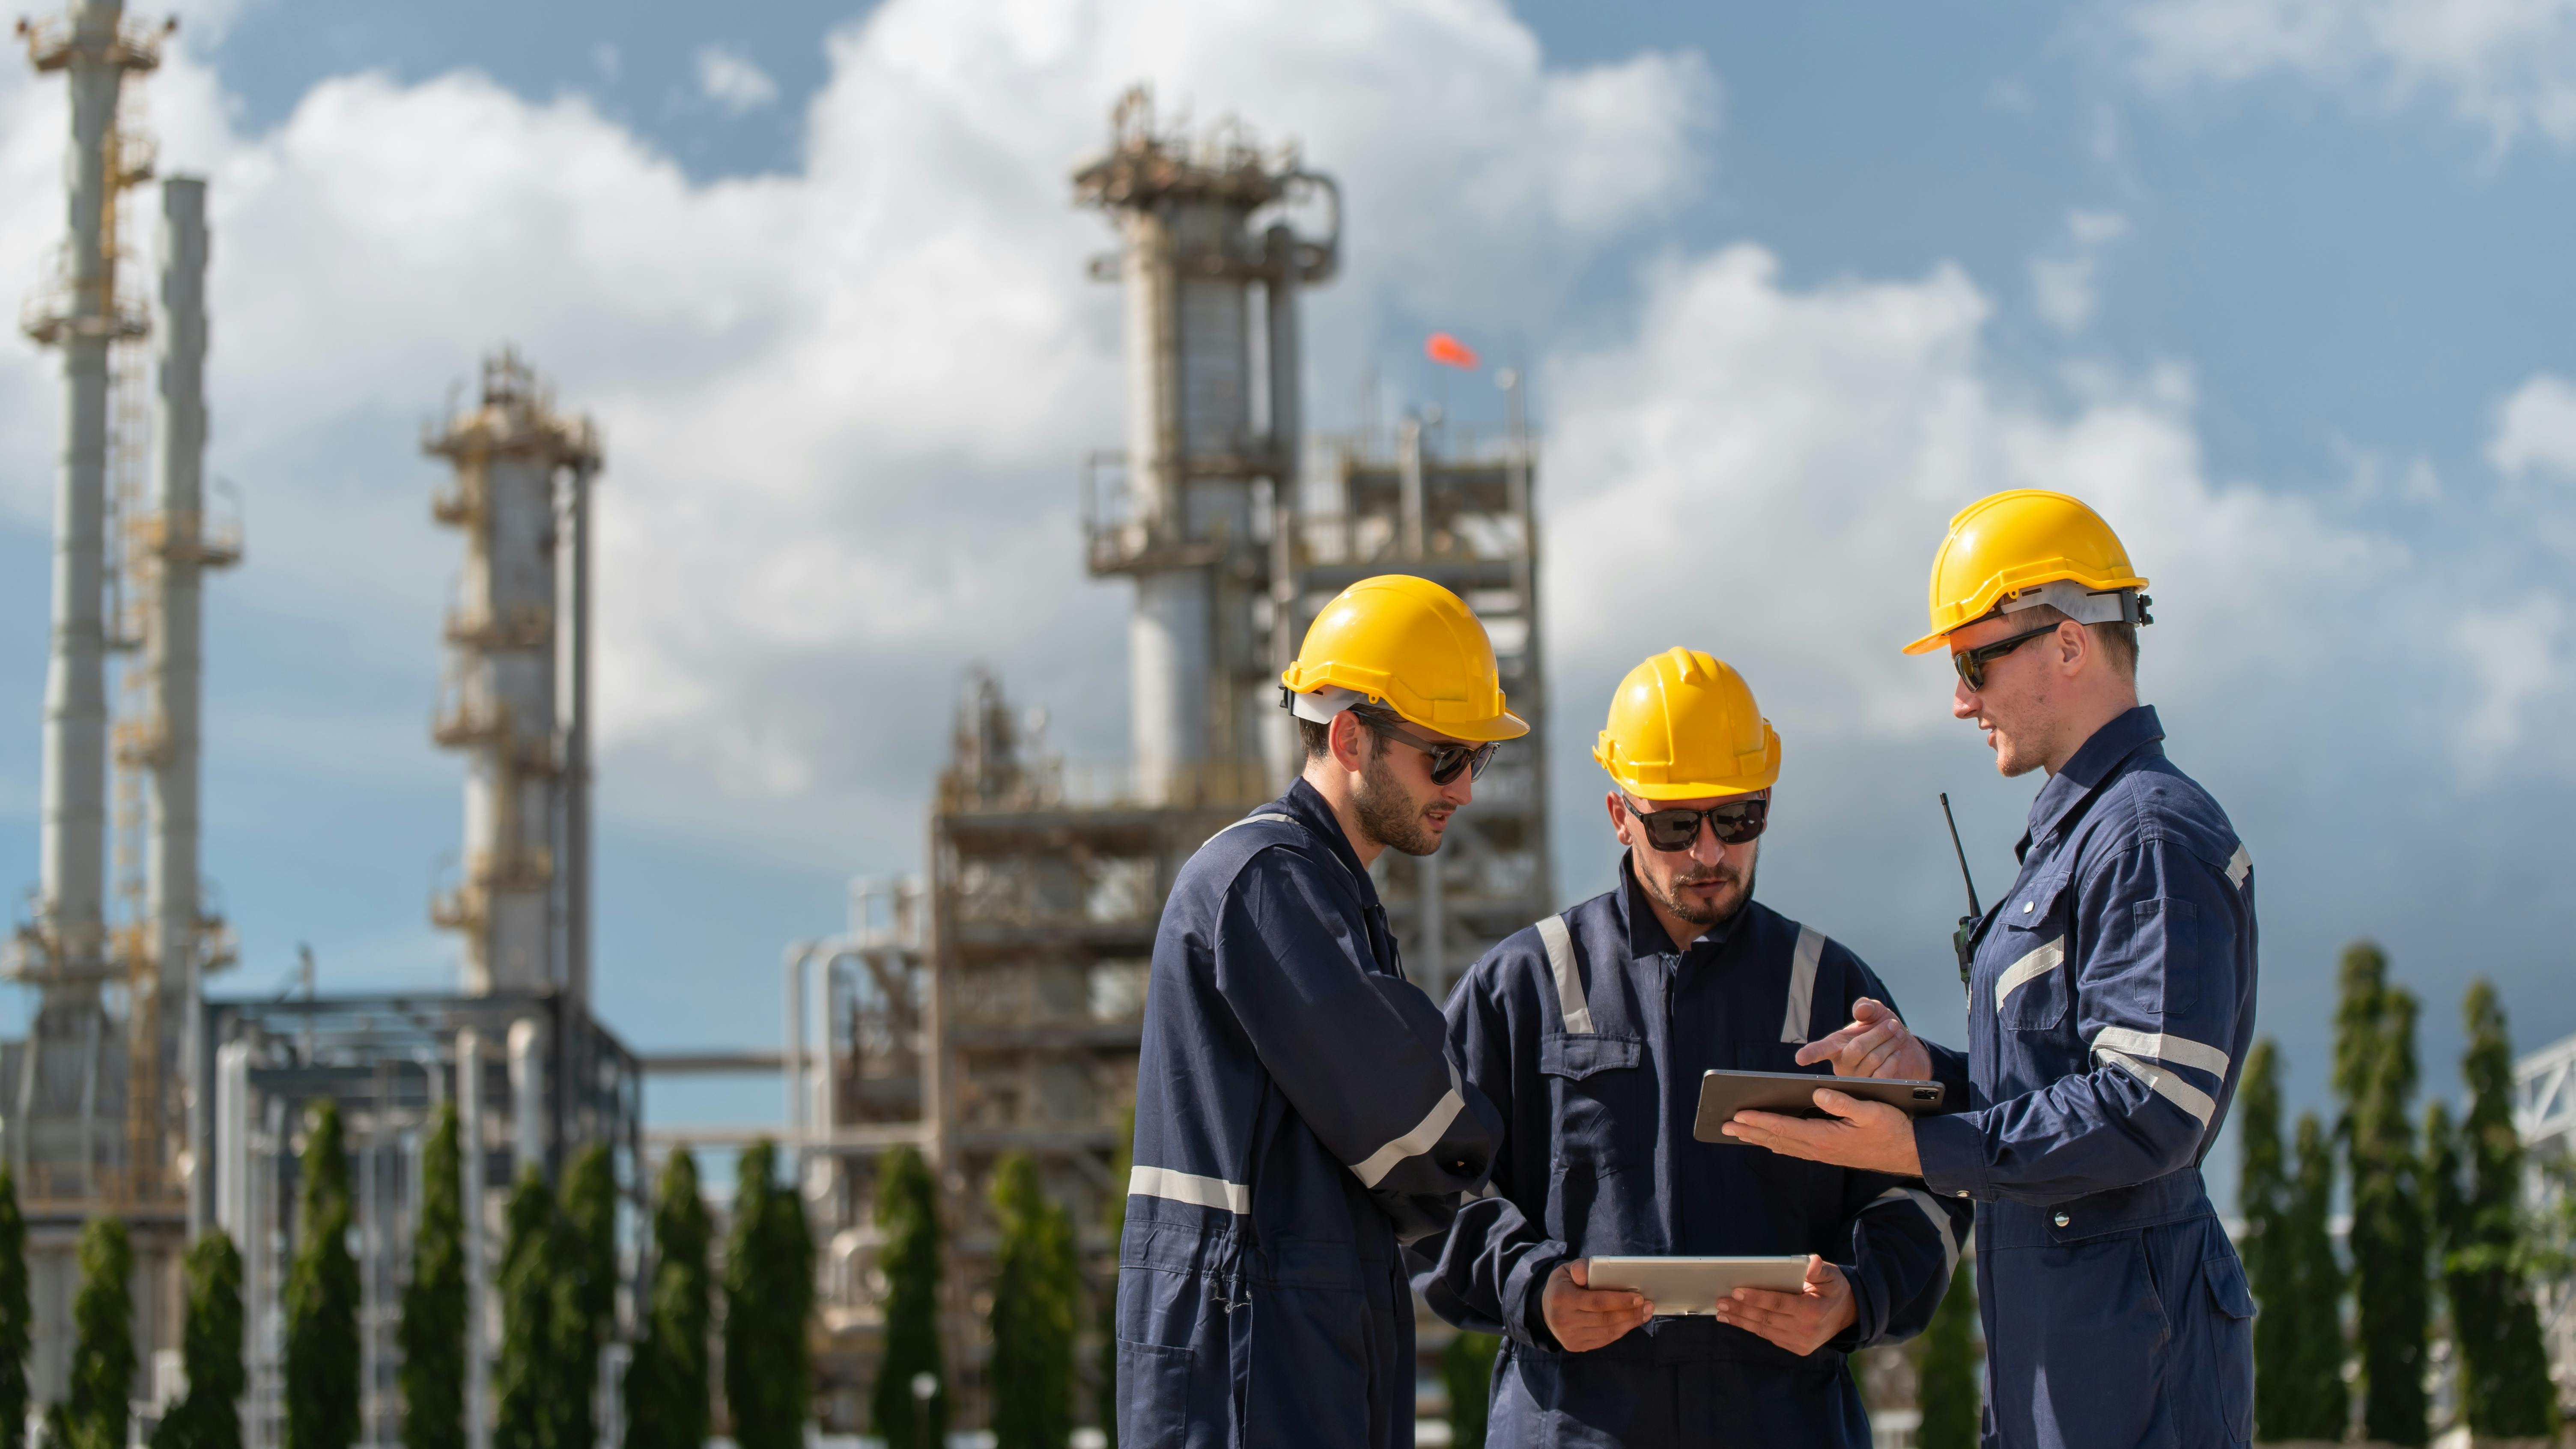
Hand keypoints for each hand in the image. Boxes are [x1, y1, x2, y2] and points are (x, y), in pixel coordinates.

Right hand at [1541, 1258, 1653, 1351]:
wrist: (1545, 1311)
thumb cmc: (1562, 1286)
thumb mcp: (1565, 1271)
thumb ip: (1579, 1268)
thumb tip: (1585, 1272)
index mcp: (1562, 1298)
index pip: (1597, 1302)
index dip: (1620, 1301)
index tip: (1639, 1297)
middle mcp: (1564, 1320)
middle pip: (1605, 1319)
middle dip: (1631, 1312)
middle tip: (1648, 1305)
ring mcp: (1570, 1336)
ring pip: (1607, 1331)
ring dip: (1630, 1323)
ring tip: (1645, 1314)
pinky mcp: (1576, 1346)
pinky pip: (1604, 1339)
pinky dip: (1620, 1331)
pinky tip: (1631, 1322)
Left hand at [1713, 1255, 1855, 1356]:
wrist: (1848, 1315)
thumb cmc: (1834, 1289)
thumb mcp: (1832, 1275)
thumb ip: (1819, 1269)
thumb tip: (1811, 1262)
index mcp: (1813, 1311)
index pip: (1779, 1303)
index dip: (1756, 1297)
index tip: (1736, 1291)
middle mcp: (1806, 1330)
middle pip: (1766, 1318)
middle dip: (1741, 1309)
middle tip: (1720, 1301)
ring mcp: (1800, 1342)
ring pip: (1764, 1330)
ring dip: (1741, 1321)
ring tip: (1722, 1313)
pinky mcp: (1796, 1348)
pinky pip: (1769, 1336)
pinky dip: (1752, 1328)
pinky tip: (1737, 1320)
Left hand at [1722, 1088, 1922, 1176]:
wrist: (1910, 1152)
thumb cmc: (1893, 1128)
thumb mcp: (1872, 1110)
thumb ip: (1844, 1102)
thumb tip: (1817, 1093)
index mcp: (1826, 1137)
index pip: (1784, 1127)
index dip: (1759, 1120)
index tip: (1737, 1114)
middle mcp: (1820, 1148)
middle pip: (1777, 1138)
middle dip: (1750, 1130)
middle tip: (1724, 1124)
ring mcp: (1824, 1153)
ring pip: (1784, 1145)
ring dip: (1759, 1137)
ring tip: (1738, 1131)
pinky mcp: (1829, 1153)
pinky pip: (1796, 1148)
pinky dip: (1777, 1142)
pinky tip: (1769, 1140)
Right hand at [1794, 997, 1931, 1080]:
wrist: (1904, 1049)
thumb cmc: (1883, 1029)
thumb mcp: (1875, 1012)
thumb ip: (1866, 1006)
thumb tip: (1860, 1009)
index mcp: (1836, 1045)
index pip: (1820, 1049)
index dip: (1810, 1053)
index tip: (1801, 1059)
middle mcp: (1842, 1064)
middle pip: (1858, 1048)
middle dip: (1879, 1033)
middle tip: (1892, 1025)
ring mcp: (1856, 1079)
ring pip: (1873, 1059)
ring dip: (1889, 1044)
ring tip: (1896, 1037)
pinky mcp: (1872, 1088)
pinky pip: (1882, 1075)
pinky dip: (1893, 1060)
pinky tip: (1896, 1054)